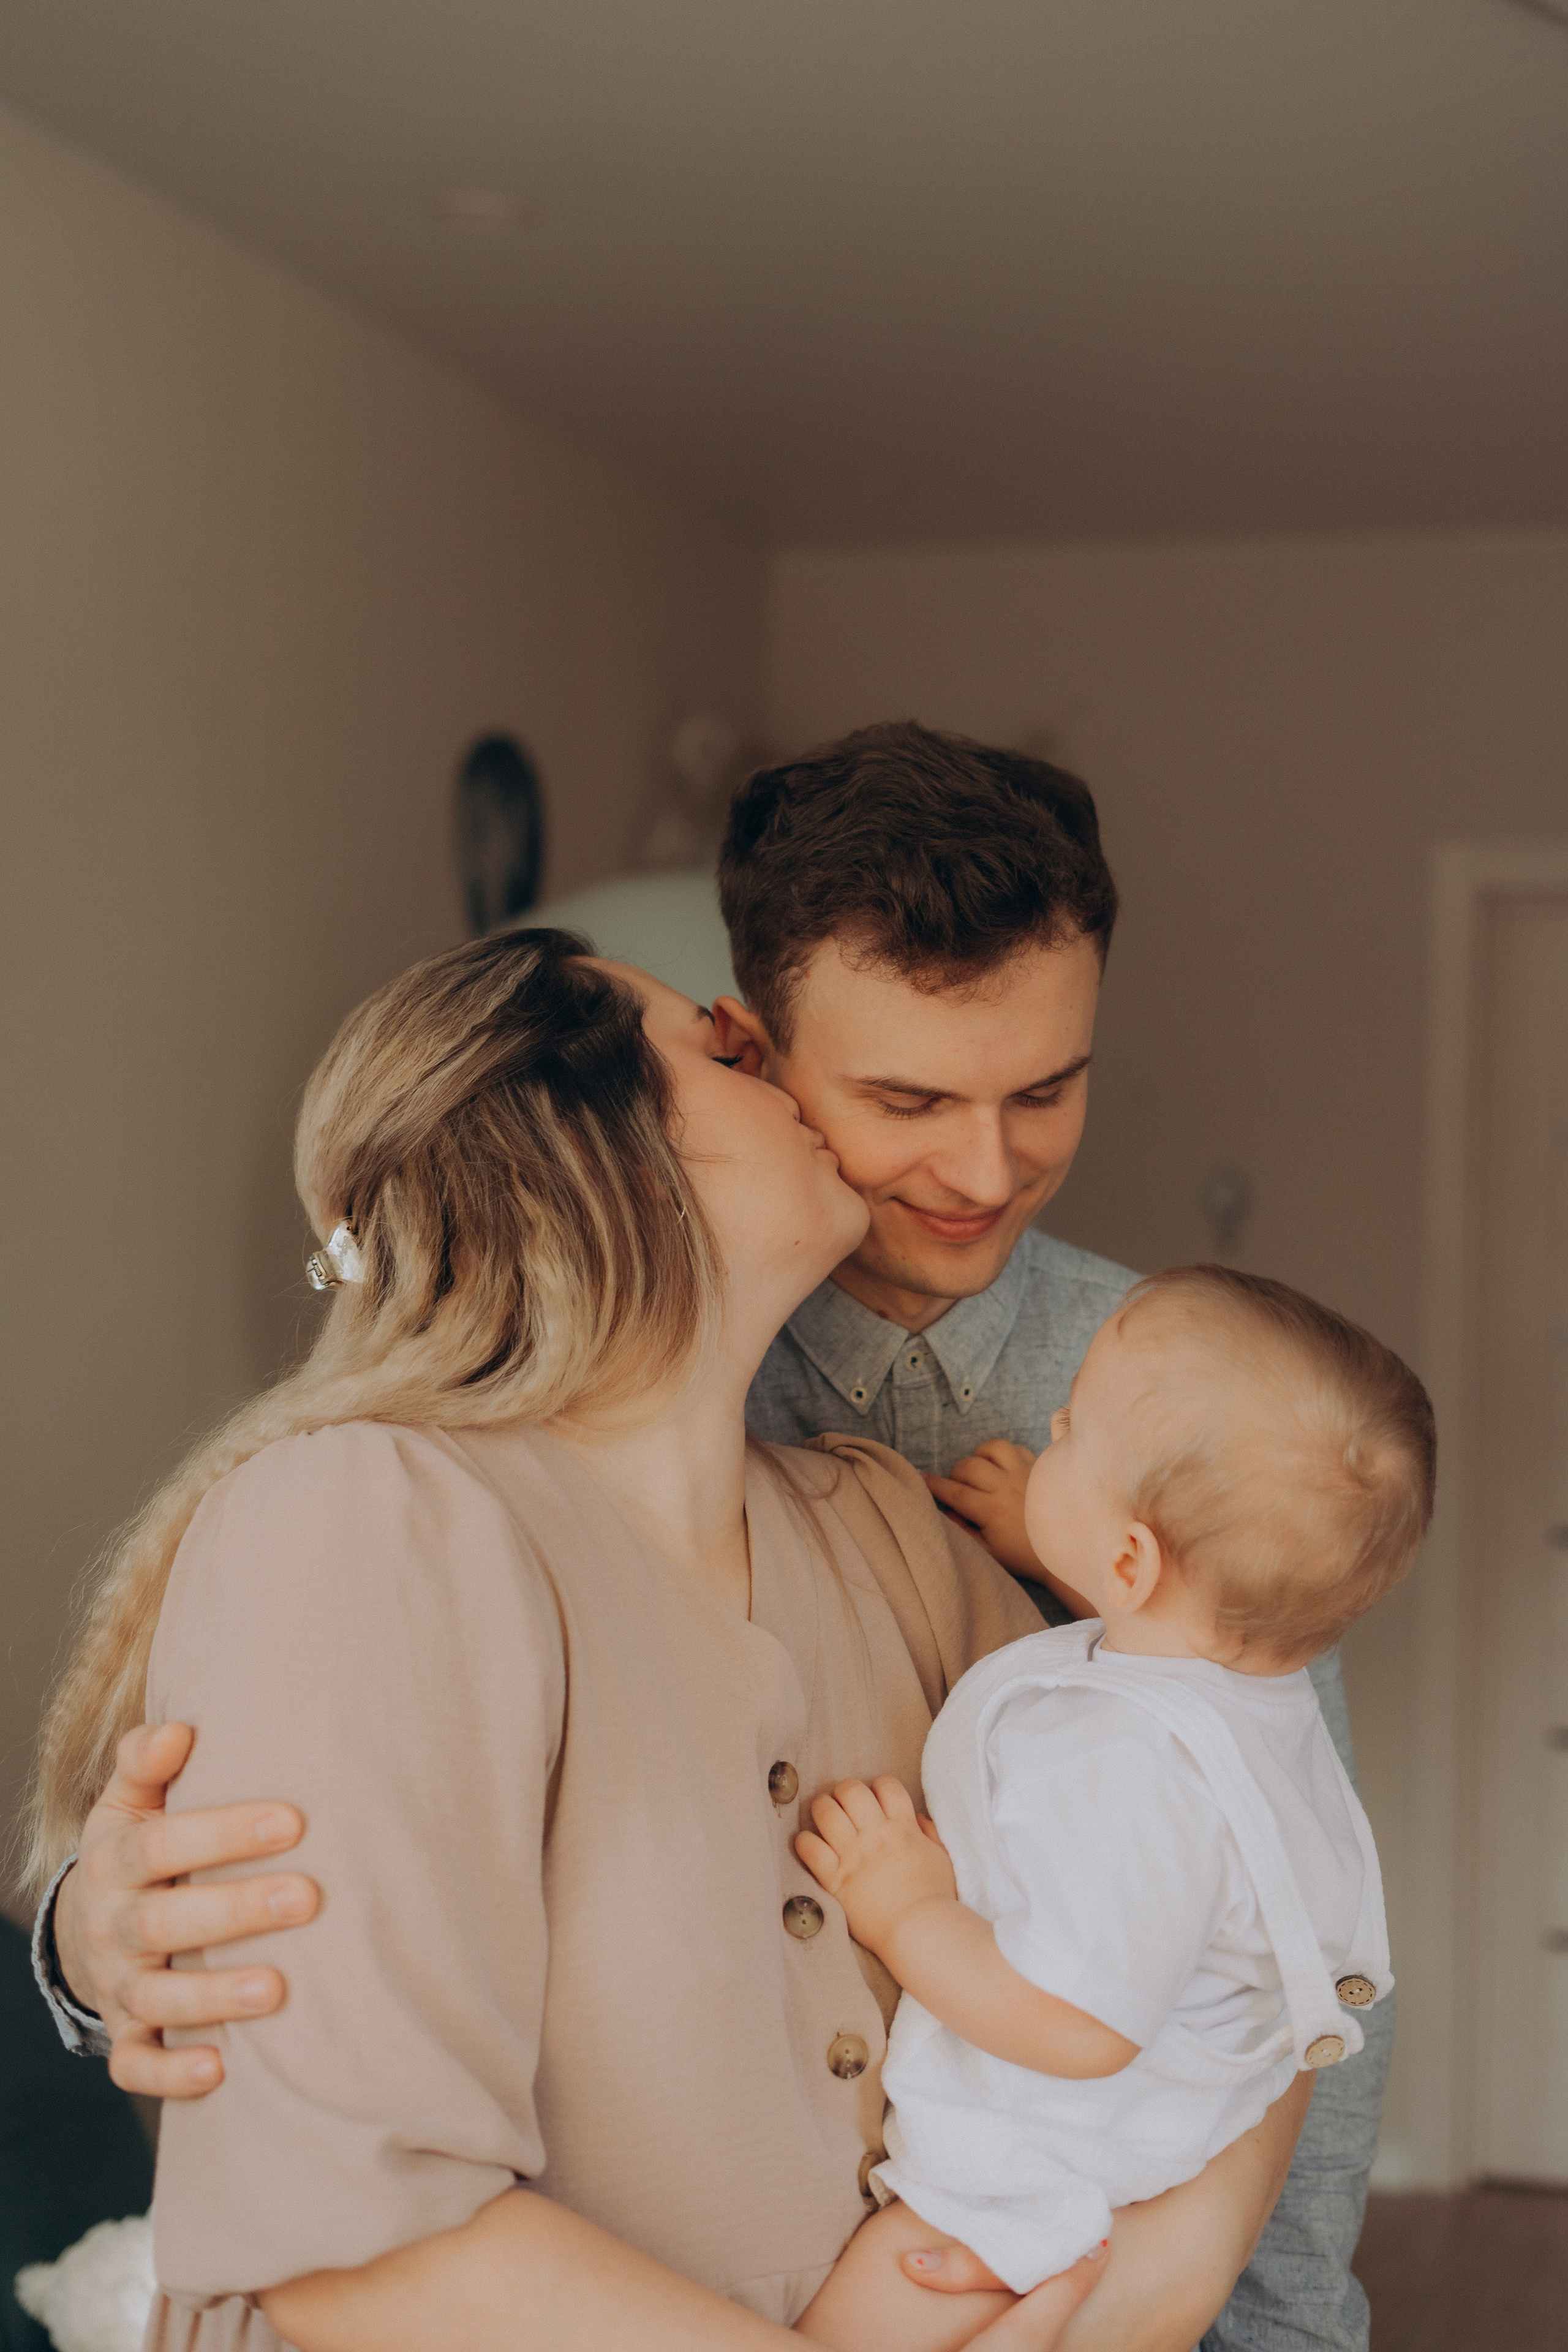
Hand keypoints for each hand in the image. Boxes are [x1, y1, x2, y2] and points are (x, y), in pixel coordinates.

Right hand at [55, 1720, 318, 2097]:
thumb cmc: (140, 1848)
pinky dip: (170, 2075)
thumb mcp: (129, 1801)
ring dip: (214, 1997)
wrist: (90, 1924)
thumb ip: (147, 1760)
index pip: (162, 1845)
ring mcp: (118, 1985)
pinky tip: (219, 2071)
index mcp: (114, 1861)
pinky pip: (136, 2065)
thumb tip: (180, 1729)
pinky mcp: (127, 2034)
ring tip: (278, 1990)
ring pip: (156, 1999)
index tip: (292, 1822)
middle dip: (236, 1912)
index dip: (222, 1834)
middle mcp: (112, 1925)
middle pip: (164, 1922)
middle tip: (307, 1899)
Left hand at [795, 1777, 954, 1961]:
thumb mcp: (941, 1859)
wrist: (920, 1931)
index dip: (878, 1785)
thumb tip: (917, 1818)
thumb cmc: (935, 1898)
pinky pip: (810, 1848)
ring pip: (826, 1812)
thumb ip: (929, 1834)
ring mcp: (853, 1855)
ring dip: (822, 1808)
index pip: (887, 1786)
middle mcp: (875, 1835)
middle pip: (851, 1791)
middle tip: (844, 1802)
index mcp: (903, 1828)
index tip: (875, 1798)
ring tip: (823, 1814)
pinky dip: (805, 1841)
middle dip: (845, 1790)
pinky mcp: (835, 1879)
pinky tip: (808, 1843)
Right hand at [926, 1442, 1038, 1577]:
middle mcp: (1007, 1487)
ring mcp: (1024, 1473)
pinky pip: (1015, 1447)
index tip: (920, 1479)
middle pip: (968, 1466)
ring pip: (991, 1448)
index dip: (932, 1485)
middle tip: (957, 1486)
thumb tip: (945, 1512)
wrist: (1066, 1550)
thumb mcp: (989, 1553)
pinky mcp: (1038, 1467)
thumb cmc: (1025, 1555)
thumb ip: (963, 1532)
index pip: (953, 1492)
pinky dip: (1002, 1453)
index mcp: (992, 1511)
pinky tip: (1000, 1467)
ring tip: (978, 1472)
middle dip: (954, 1474)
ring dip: (978, 1457)